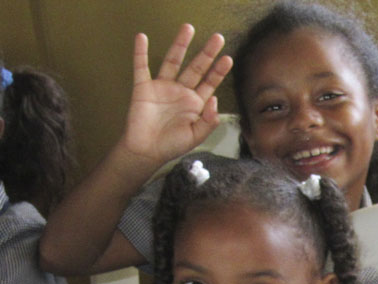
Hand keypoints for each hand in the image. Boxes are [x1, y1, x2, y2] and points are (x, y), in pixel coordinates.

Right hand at [120, 24, 232, 166]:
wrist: (147, 151)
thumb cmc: (172, 145)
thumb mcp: (196, 136)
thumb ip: (208, 121)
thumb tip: (214, 99)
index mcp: (195, 103)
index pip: (210, 82)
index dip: (218, 71)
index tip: (228, 58)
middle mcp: (181, 91)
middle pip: (196, 67)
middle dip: (207, 53)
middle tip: (218, 38)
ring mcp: (162, 87)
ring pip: (172, 61)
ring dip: (180, 45)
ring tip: (188, 28)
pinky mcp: (144, 88)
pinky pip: (141, 67)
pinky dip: (140, 53)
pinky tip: (142, 38)